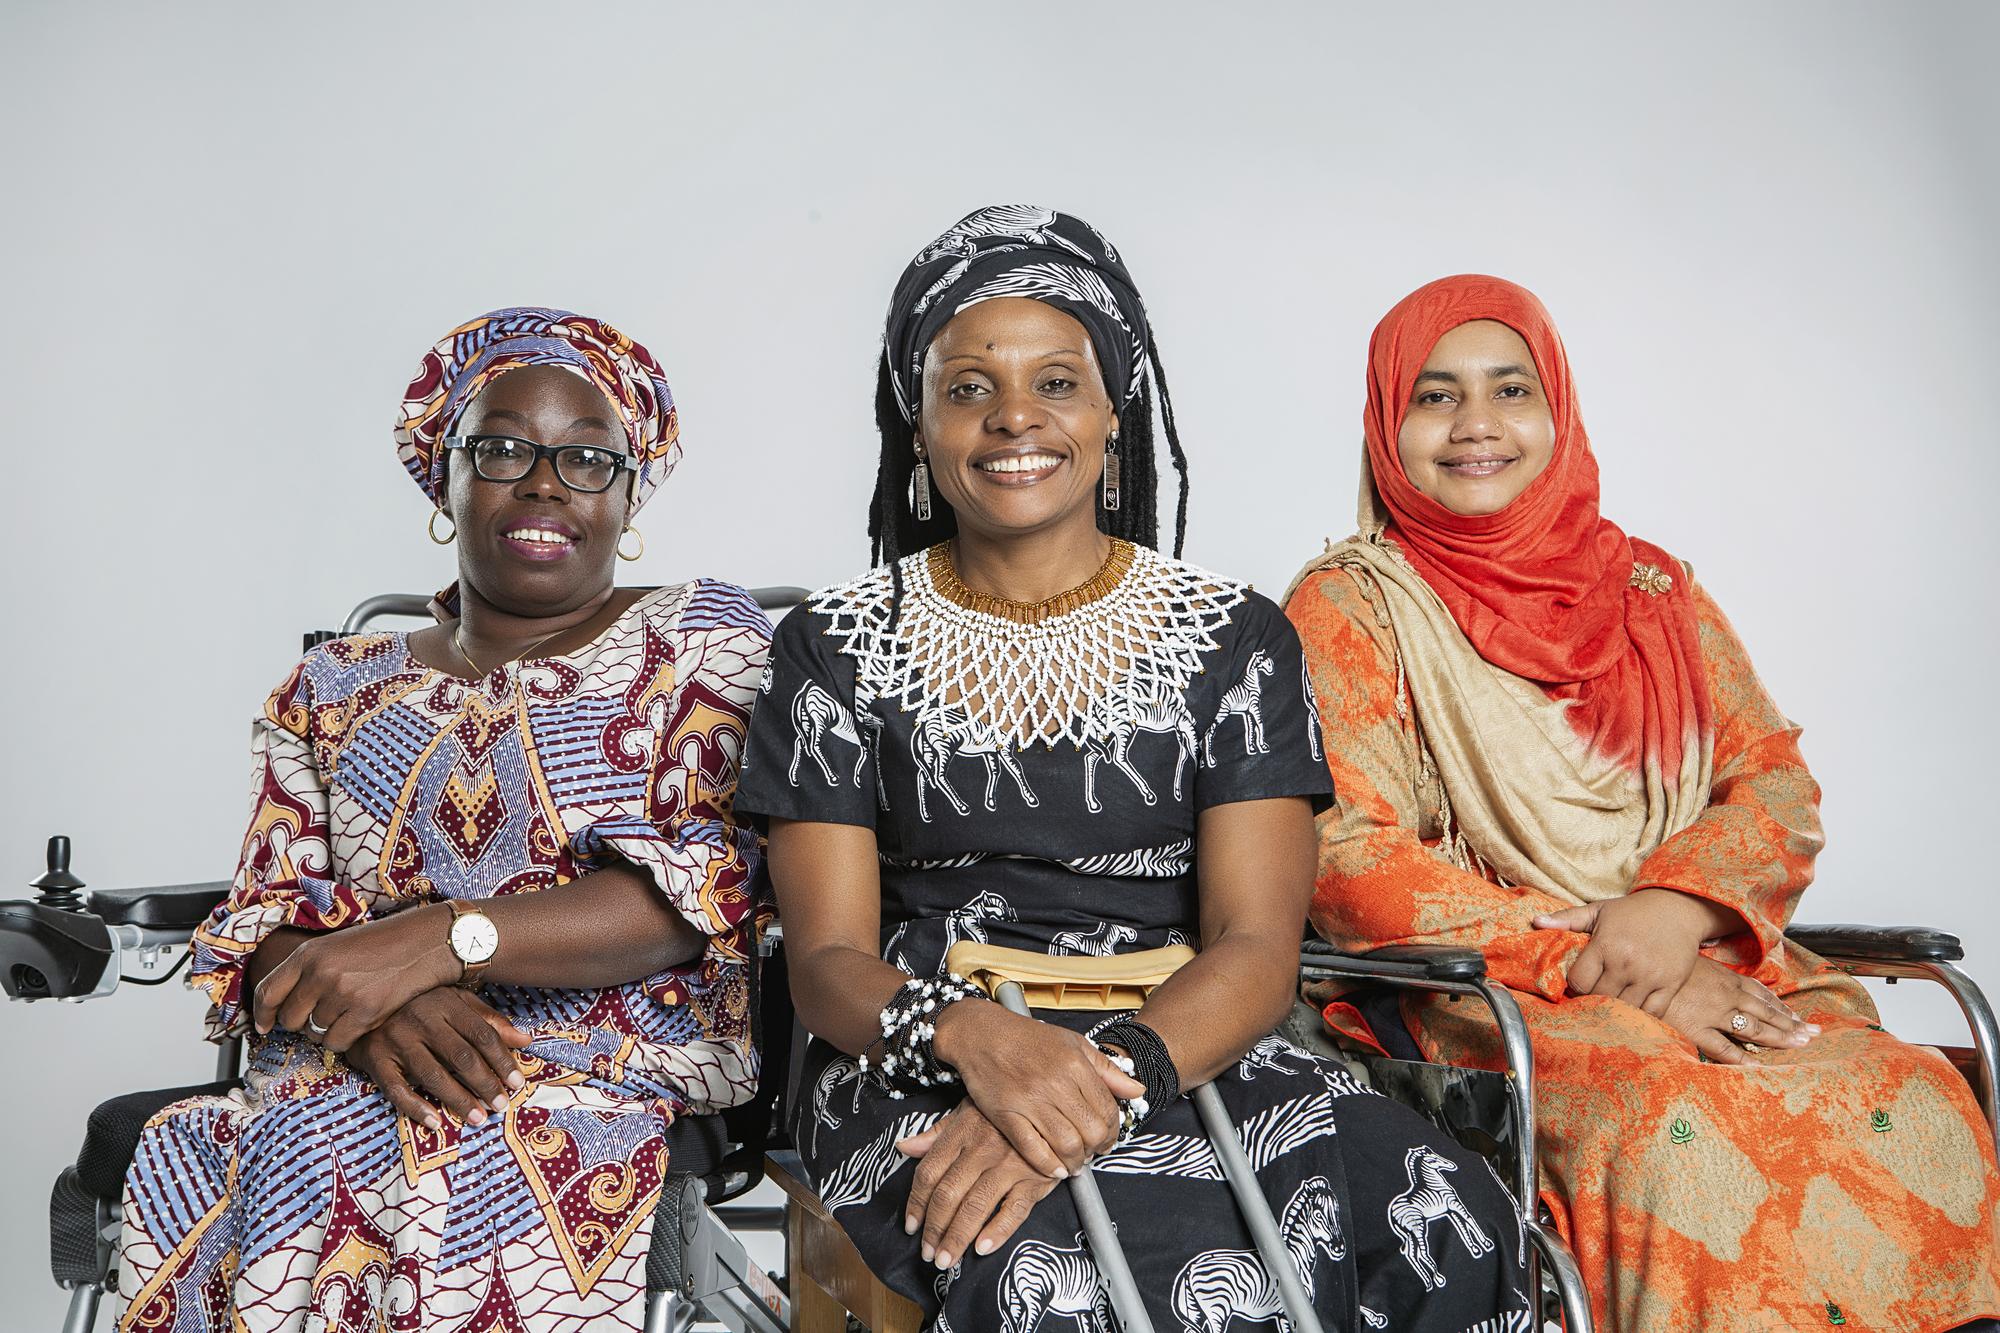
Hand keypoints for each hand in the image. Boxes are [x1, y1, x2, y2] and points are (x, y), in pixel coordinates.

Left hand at [252, 904, 458, 1046]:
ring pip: (315, 1033)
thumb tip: (279, 1010)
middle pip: (289, 1019)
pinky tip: (358, 1023)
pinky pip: (337, 1042)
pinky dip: (344, 1039)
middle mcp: (321, 973)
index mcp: (309, 953)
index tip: (264, 1027)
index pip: (267, 992)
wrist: (426, 942)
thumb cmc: (382, 944)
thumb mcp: (336, 946)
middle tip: (322, 1015)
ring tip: (348, 1012)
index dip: (262, 1015)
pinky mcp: (366, 1012)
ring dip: (327, 1030)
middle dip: (302, 1023)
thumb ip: (306, 972)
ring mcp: (343, 993)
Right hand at [346, 987, 534, 1127]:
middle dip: (485, 1083)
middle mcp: (421, 1019)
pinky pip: (397, 1089)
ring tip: (478, 1118)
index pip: (482, 1034)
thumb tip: (526, 1040)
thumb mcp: (455, 1002)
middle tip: (502, 1105)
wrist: (360, 1002)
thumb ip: (489, 1020)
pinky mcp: (375, 1059)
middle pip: (462, 1056)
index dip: (502, 1060)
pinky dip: (416, 1108)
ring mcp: (396, 1039)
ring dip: (458, 1100)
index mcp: (445, 1003)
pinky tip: (435, 1123)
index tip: (517, 1082)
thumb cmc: (417, 1003)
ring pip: (434, 1075)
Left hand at [898, 1103, 1059, 1269]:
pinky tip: (982, 1248)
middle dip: (934, 1229)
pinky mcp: (1034, 1180)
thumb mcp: (968, 1112)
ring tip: (946, 1261)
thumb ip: (936, 1134)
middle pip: (948, 1195)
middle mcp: (982, 1150)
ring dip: (957, 1238)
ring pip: (976, 1207)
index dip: (916, 1203)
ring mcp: (1009, 1166)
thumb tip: (904, 1147)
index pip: (929, 1173)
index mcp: (962, 1133)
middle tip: (928, 1253)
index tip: (911, 1226)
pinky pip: (1014, 1210)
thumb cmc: (1006, 1115)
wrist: (1053, 1111)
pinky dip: (997, 1231)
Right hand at [931, 1000, 1143, 1177]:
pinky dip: (1048, 1165)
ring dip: (1076, 1162)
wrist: (982, 1034)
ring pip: (1065, 1144)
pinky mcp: (1005, 1114)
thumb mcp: (1074, 1044)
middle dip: (1096, 1149)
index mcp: (1075, 1065)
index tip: (1108, 1139)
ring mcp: (1029, 1100)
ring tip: (1075, 1163)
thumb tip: (1138, 1090)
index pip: (1107, 1109)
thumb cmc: (1029, 1038)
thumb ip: (1107, 1069)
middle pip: (1090, 1131)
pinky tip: (1055, 1168)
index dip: (1112, 1131)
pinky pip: (1032, 1149)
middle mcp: (1055, 1083)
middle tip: (1093, 1153)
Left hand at [1535, 889, 1738, 1016]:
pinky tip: (1632, 1010)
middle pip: (1600, 998)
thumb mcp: (1598, 910)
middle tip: (1591, 997)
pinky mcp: (1670, 985)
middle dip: (1592, 999)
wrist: (1678, 908)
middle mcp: (1627, 963)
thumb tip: (1536, 922)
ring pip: (1624, 1009)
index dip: (1574, 986)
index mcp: (1606, 945)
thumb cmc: (1633, 911)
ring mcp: (1650, 976)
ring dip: (1615, 1010)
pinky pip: (1652, 1013)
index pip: (1579, 982)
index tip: (1577, 984)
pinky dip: (1640, 1016)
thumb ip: (1567, 918)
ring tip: (1609, 1004)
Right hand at [1659, 956, 1817, 1064]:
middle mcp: (1727, 996)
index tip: (1798, 1017)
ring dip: (1779, 1038)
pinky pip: (1723, 1047)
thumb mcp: (1691, 962)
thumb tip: (1720, 979)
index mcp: (1726, 979)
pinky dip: (1741, 1058)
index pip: (1762, 995)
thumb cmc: (1664, 963)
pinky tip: (1757, 1066)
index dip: (1782, 1007)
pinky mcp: (1696, 1028)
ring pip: (1754, 1029)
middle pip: (1766, 1013)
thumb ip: (1709, 974)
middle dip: (1791, 1024)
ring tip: (1798, 1046)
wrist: (1639, 968)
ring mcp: (1714, 1013)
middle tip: (1813, 1035)